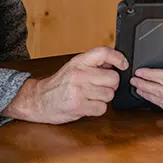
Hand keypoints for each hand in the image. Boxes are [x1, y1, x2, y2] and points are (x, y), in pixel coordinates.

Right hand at [3, 46, 127, 123]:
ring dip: (103, 98)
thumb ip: (93, 64)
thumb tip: (115, 63)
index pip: (104, 53)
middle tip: (101, 86)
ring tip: (91, 96)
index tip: (123, 64)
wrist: (38, 99)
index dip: (118, 58)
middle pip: (113, 78)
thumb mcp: (74, 67)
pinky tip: (88, 105)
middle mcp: (79, 74)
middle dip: (111, 85)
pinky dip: (98, 109)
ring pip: (109, 95)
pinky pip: (102, 108)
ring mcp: (79, 90)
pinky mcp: (78, 106)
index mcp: (79, 61)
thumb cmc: (59, 84)